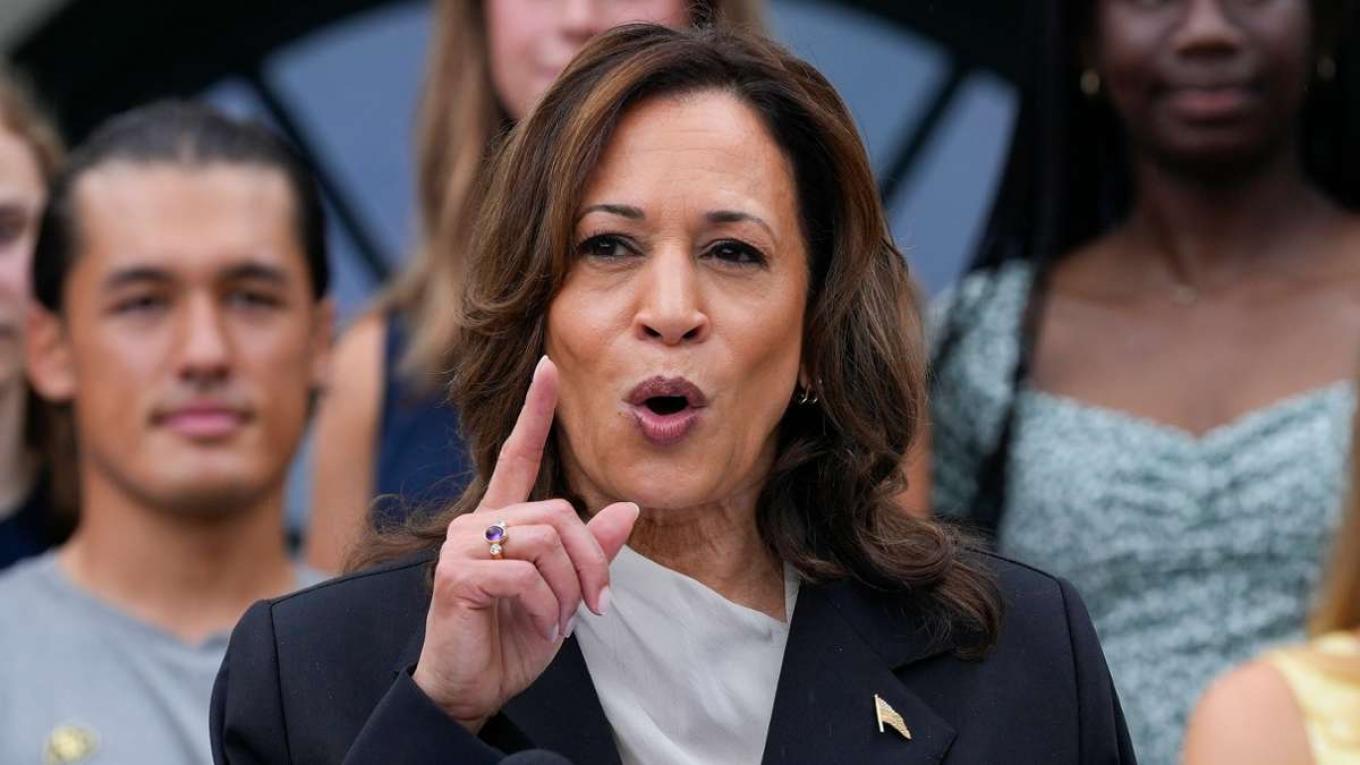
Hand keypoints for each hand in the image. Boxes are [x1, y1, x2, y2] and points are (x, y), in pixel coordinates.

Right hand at [411, 356, 638, 731]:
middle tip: (596, 605)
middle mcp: (477, 522)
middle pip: (559, 513)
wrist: (471, 688)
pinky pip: (524, 574)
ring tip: (561, 621)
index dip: (535, 411)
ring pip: (546, 541)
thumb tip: (629, 508)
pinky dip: (545, 606)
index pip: (518, 454)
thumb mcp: (564, 594)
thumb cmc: (512, 638)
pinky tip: (540, 627)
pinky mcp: (455, 574)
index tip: (549, 367)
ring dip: (568, 590)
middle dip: (591, 561)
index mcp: (502, 520)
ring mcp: (461, 546)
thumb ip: (591, 551)